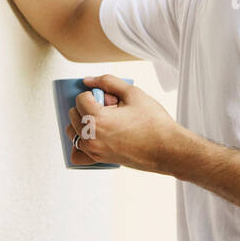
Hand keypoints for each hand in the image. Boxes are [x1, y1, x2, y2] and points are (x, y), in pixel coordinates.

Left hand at [67, 73, 182, 173]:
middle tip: (109, 109)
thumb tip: (87, 80)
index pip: (80, 99)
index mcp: (96, 119)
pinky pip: (77, 153)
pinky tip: (94, 136)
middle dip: (87, 107)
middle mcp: (90, 136)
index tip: (110, 99)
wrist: (167, 149)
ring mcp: (93, 150)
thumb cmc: (153, 122)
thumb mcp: (132, 93)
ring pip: (72, 132)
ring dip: (82, 123)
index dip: (95, 94)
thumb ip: (108, 82)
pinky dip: (81, 143)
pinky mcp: (98, 160)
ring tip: (104, 122)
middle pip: (73, 114)